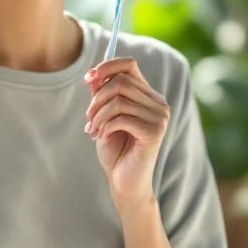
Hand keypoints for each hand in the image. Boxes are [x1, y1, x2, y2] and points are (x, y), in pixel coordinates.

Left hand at [84, 58, 170, 209]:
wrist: (124, 181)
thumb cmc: (115, 149)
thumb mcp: (104, 116)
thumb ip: (101, 94)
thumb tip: (93, 74)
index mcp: (148, 95)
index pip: (129, 65)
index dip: (106, 66)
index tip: (87, 78)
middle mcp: (158, 103)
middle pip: (120, 82)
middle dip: (97, 99)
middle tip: (88, 118)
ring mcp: (159, 117)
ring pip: (118, 100)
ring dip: (98, 115)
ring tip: (93, 130)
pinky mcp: (154, 132)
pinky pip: (121, 118)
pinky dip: (105, 127)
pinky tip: (103, 138)